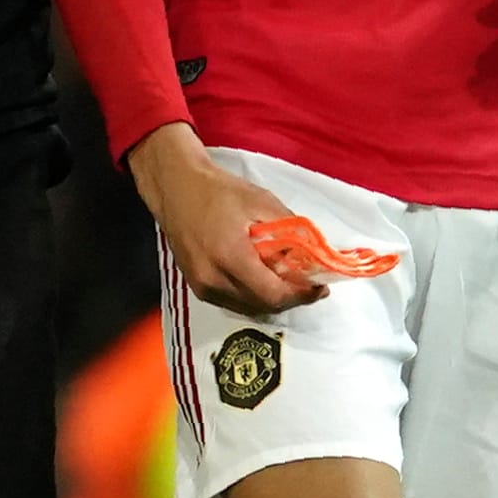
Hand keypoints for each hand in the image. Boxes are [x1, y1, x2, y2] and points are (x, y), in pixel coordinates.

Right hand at [124, 124, 327, 317]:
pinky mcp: (196, 288)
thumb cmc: (219, 191)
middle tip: (309, 285)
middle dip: (290, 299)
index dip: (300, 296)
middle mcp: (213, 279)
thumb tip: (313, 250)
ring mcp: (202, 287)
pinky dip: (253, 297)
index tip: (320, 288)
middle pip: (262, 306)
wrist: (176, 188)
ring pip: (248, 308)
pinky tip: (264, 281)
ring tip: (290, 283)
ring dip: (271, 300)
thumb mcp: (261, 201)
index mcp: (230, 256)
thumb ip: (289, 227)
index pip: (272, 294)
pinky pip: (232, 303)